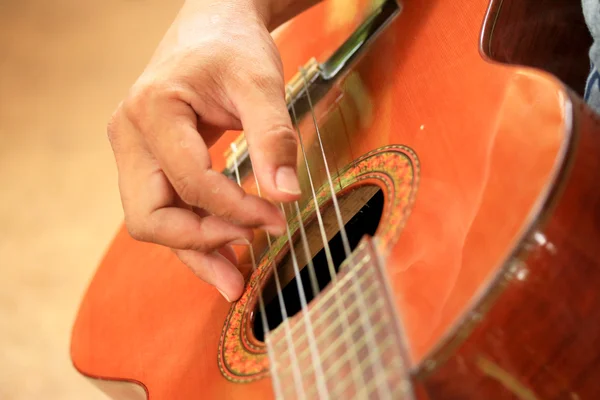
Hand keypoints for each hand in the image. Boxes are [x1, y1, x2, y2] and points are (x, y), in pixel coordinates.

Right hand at [107, 0, 306, 301]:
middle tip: (246, 260)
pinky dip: (194, 232)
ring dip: (194, 251)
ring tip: (234, 280)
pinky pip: (167, 208)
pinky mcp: (151, 161)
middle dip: (199, 243)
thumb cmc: (232, 45)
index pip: (189, 182)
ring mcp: (135, 151)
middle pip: (149, 216)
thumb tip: (287, 195)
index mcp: (152, 110)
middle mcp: (130, 135)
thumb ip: (274, 136)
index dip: (234, 209)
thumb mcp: (261, 82)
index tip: (276, 218)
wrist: (213, 24)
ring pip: (154, 220)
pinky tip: (225, 250)